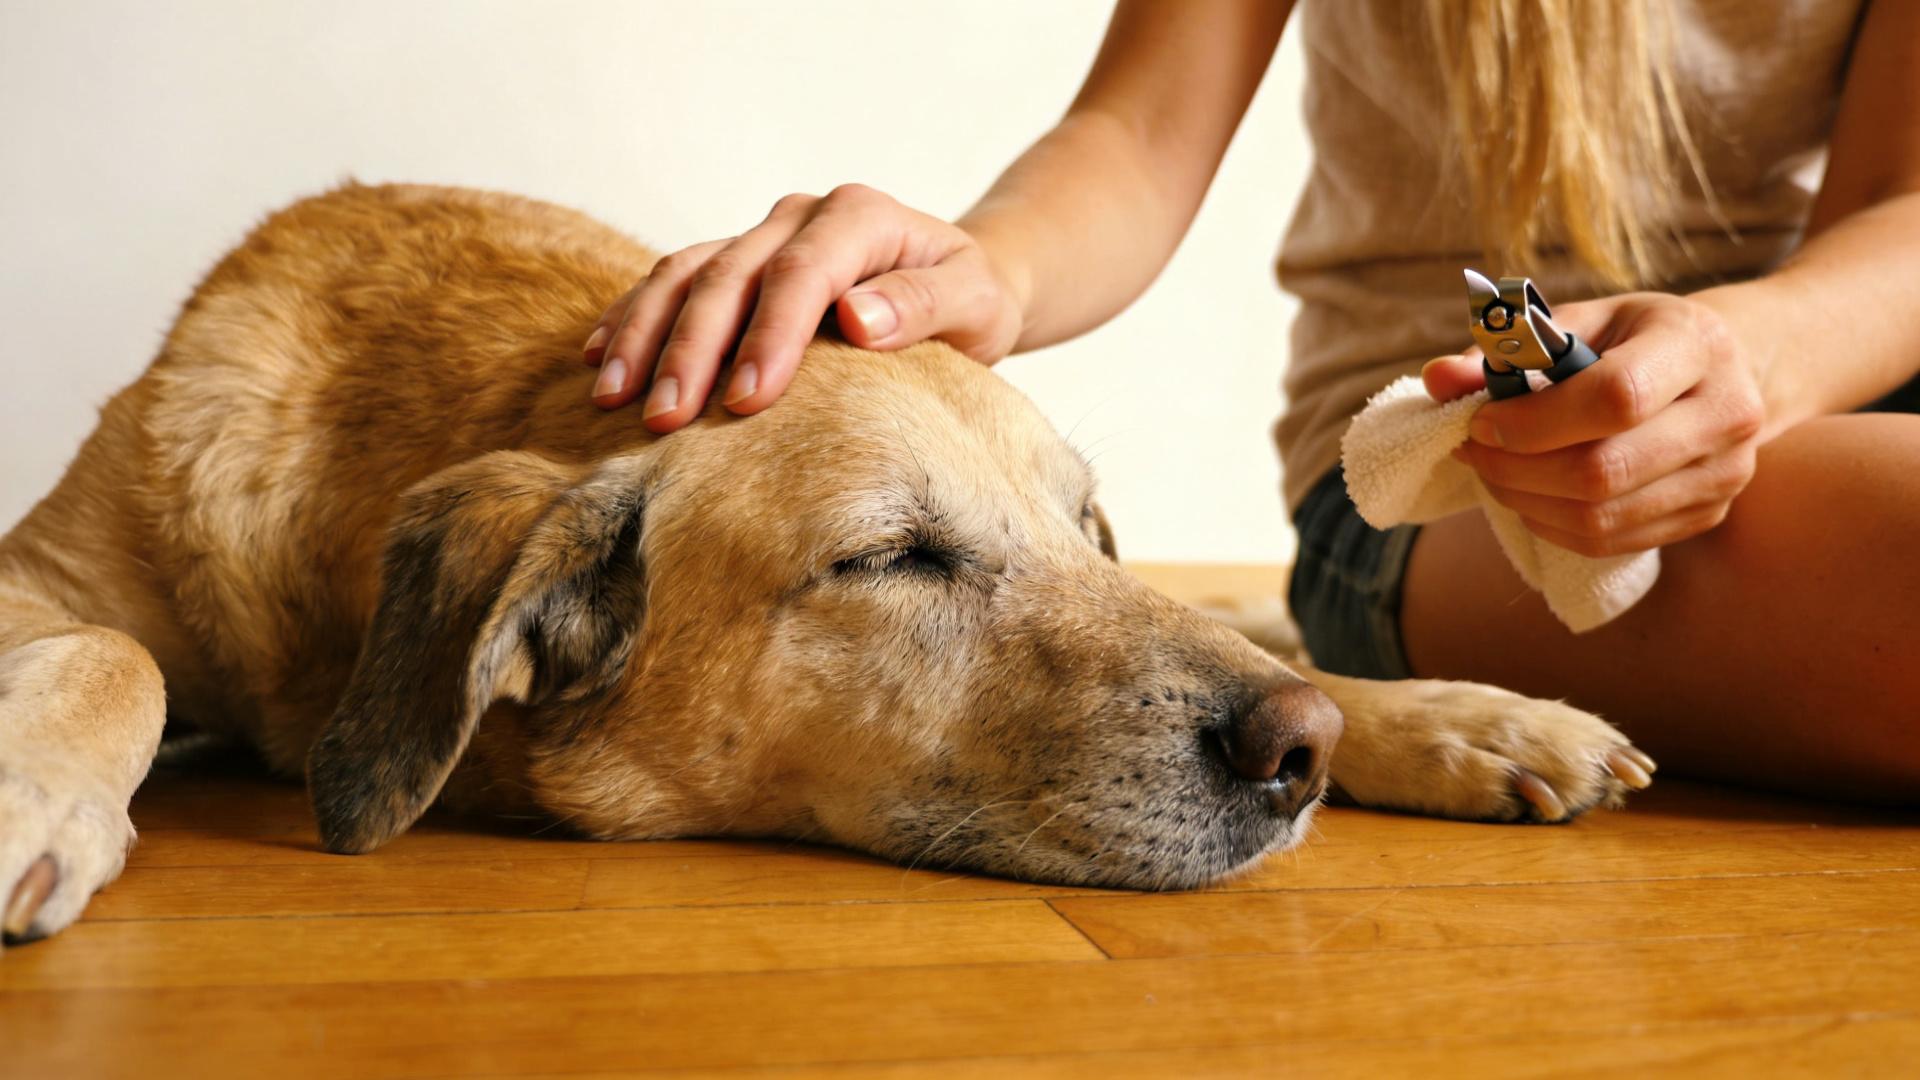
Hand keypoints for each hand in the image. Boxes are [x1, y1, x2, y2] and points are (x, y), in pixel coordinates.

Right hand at [583, 184, 1023, 432]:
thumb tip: (858, 316)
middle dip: (691, 348)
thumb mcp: (975, 302)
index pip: (801, 274)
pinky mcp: (736, 260)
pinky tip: (599, 360)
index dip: (768, 336)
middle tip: (664, 418)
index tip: (744, 401)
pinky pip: (672, 280)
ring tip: (612, 395)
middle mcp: (800, 215)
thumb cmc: (972, 300)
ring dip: (644, 334)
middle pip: (730, 275)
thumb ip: (924, 305)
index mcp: (859, 216)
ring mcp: (762, 234)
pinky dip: (634, 317)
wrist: (959, 283)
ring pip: (686, 274)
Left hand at [1423, 292, 1765, 556]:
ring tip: (1493, 470)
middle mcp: (1727, 412)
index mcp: (1697, 344)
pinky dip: (1552, 524)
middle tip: (1472, 450)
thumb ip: (1508, 349)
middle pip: (1604, 469)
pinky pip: (1611, 541)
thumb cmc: (1632, 338)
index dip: (1535, 421)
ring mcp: (1725, 473)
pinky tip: (1529, 494)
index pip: (1617, 397)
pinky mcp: (1707, 515)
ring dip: (1525, 500)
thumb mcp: (1577, 322)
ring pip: (1602, 517)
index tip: (1480, 420)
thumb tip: (1437, 379)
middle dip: (1516, 468)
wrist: (1722, 369)